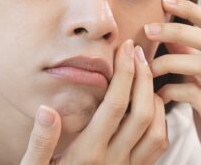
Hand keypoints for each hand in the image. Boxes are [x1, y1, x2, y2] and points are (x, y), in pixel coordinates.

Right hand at [20, 39, 168, 164]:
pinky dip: (160, 120)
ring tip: (144, 72)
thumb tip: (47, 110)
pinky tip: (148, 103)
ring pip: (156, 130)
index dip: (124, 73)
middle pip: (142, 113)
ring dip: (155, 97)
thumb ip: (40, 142)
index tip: (124, 47)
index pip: (115, 105)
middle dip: (143, 77)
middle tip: (137, 51)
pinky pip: (157, 147)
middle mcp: (113, 162)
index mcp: (87, 154)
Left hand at [145, 0, 200, 164]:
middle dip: (176, 29)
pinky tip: (157, 97)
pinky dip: (172, 91)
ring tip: (148, 67)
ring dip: (169, 61)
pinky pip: (195, 95)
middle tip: (148, 29)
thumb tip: (171, 38)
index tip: (164, 1)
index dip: (190, 9)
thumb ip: (193, 62)